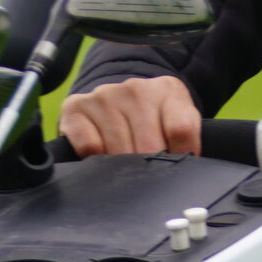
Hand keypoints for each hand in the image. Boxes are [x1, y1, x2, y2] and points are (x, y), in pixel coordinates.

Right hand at [61, 75, 201, 156]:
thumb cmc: (151, 119)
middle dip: (149, 167)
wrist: (116, 99)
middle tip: (147, 173)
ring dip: (123, 168)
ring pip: (119, 151)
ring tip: (125, 165)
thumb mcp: (176, 121)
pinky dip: (95, 160)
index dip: (180, 156)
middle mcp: (135, 88)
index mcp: (168, 90)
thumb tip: (185, 164)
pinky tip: (102, 155)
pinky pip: (89, 148)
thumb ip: (186, 138)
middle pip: (149, 146)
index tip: (175, 169)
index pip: (181, 129)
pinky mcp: (76, 107)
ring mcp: (104, 95)